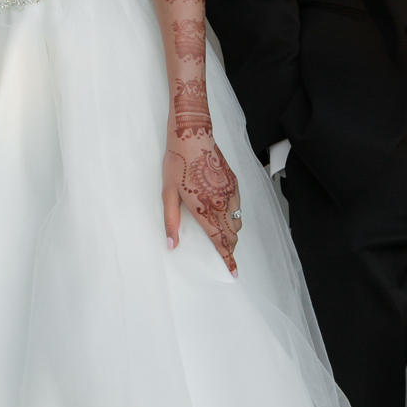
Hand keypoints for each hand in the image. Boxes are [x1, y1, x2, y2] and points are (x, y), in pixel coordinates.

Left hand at [163, 135, 239, 275]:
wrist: (193, 134)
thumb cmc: (178, 162)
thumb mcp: (168, 193)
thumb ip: (171, 221)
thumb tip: (172, 244)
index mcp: (205, 209)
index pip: (220, 240)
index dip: (227, 258)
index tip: (234, 271)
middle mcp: (222, 203)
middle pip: (233, 234)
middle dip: (230, 247)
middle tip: (225, 254)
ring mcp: (230, 192)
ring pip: (238, 220)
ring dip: (232, 231)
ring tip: (223, 234)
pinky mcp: (234, 182)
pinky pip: (238, 205)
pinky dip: (234, 214)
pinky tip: (224, 211)